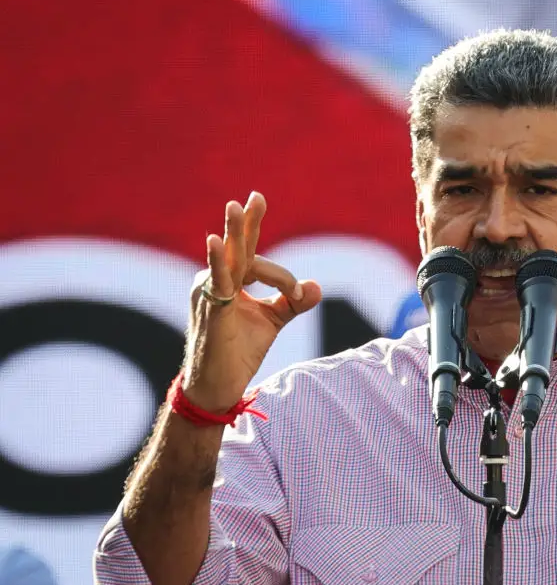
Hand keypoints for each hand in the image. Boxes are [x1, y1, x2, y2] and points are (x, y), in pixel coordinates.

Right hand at [182, 192, 321, 411]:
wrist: (219, 387)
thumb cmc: (239, 351)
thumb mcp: (272, 320)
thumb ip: (293, 301)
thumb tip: (317, 287)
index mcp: (232, 280)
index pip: (254, 258)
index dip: (281, 273)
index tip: (300, 295)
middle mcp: (216, 282)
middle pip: (237, 248)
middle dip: (246, 222)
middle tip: (256, 197)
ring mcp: (210, 295)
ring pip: (230, 261)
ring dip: (234, 235)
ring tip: (236, 208)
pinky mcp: (211, 311)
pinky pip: (217, 283)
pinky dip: (218, 263)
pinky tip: (215, 243)